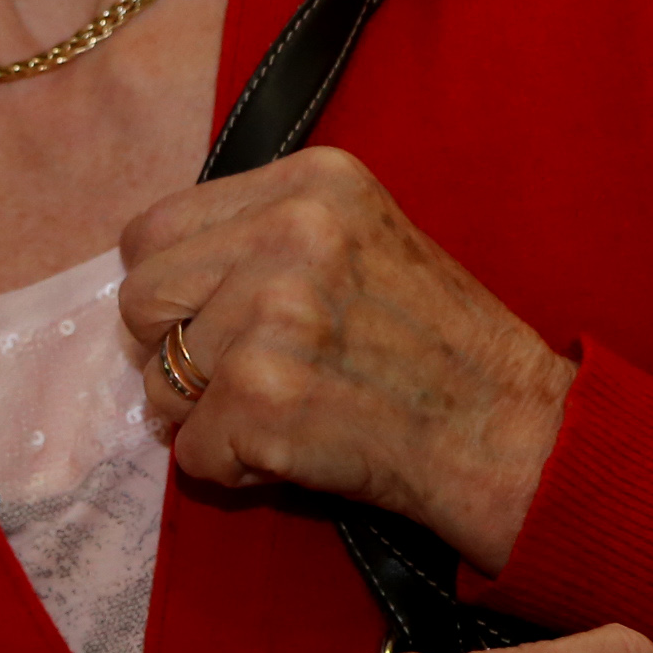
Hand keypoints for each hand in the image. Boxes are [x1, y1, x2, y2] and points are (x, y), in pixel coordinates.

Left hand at [118, 149, 570, 570]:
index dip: (174, 289)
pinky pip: (190, 450)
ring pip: (158, 382)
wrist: (513, 434)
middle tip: (238, 378)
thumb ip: (263, 235)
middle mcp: (287, 235)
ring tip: (286, 413)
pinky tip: (295, 451)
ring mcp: (270, 316)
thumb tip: (153, 276)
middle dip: (172, 351)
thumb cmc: (435, 347)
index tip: (214, 320)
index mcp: (309, 183)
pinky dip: (231, 468)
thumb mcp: (358, 238)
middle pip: (139, 299)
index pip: (153, 231)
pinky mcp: (262, 397)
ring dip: (208, 416)